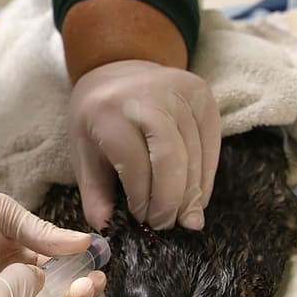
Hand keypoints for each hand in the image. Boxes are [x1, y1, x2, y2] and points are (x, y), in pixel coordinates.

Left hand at [68, 59, 220, 230]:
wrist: (117, 68)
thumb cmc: (98, 119)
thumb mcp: (84, 153)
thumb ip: (94, 193)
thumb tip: (105, 228)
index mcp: (108, 110)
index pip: (134, 163)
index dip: (142, 198)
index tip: (142, 221)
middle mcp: (146, 96)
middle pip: (171, 158)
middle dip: (170, 200)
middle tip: (165, 225)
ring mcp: (179, 91)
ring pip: (195, 153)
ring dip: (191, 193)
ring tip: (182, 217)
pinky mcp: (203, 94)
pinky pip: (211, 143)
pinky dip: (206, 176)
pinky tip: (195, 196)